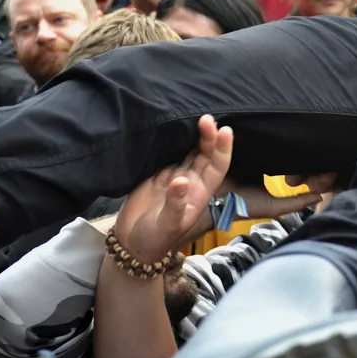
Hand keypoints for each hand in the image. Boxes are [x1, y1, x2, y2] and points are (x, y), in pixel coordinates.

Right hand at [115, 115, 233, 264]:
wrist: (132, 243)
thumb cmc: (155, 239)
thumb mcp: (168, 226)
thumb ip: (175, 205)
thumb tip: (181, 181)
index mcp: (200, 193)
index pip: (217, 167)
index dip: (223, 149)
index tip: (224, 130)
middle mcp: (190, 181)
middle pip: (204, 154)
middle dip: (208, 135)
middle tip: (206, 117)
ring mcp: (173, 176)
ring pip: (187, 150)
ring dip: (192, 134)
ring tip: (194, 114)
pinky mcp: (156, 173)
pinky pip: (167, 152)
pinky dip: (171, 139)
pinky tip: (171, 123)